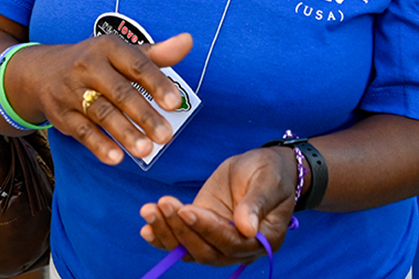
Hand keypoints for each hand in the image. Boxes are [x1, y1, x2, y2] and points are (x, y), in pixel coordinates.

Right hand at [14, 33, 192, 165]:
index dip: (156, 83)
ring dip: (124, 133)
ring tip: (146, 150)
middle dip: (143, 115)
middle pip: (119, 92)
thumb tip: (188, 41)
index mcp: (108, 48)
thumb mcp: (123, 53)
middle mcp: (88, 66)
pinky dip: (98, 145)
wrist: (43, 72)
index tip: (174, 102)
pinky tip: (117, 157)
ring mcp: (72, 90)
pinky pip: (81, 131)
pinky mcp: (61, 114)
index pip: (136, 65)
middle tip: (166, 136)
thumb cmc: (97, 63)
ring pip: (101, 113)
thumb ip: (157, 54)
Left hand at [139, 146, 296, 264]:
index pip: (230, 242)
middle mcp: (240, 248)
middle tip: (163, 204)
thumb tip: (247, 228)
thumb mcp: (268, 181)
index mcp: (263, 240)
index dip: (207, 229)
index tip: (186, 210)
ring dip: (167, 233)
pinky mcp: (202, 230)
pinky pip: (182, 242)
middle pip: (206, 251)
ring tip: (149, 210)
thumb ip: (257, 203)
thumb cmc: (271, 172)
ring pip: (190, 250)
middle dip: (181, 230)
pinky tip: (146, 227)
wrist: (263, 167)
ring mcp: (218, 241)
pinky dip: (163, 237)